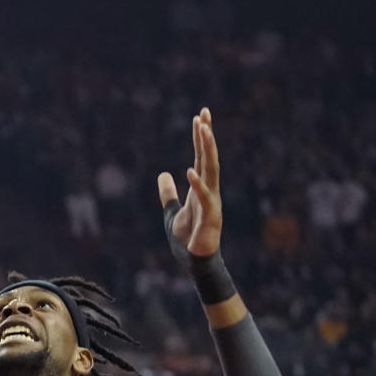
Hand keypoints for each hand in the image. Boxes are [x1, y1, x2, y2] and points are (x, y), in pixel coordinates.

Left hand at [158, 106, 221, 257]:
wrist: (195, 262)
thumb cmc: (187, 238)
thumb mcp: (172, 211)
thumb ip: (169, 193)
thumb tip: (163, 174)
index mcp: (201, 188)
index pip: (201, 157)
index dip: (200, 138)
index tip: (199, 116)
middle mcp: (209, 191)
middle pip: (209, 158)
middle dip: (206, 136)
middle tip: (203, 113)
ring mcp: (212, 203)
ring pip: (211, 171)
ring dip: (207, 150)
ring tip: (203, 130)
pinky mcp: (210, 218)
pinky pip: (204, 198)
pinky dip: (197, 184)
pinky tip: (189, 170)